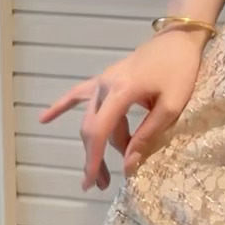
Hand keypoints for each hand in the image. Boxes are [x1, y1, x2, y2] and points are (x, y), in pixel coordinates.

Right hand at [36, 29, 206, 190]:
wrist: (179, 39)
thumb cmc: (180, 71)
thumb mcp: (172, 106)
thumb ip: (147, 135)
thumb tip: (128, 165)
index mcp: (122, 91)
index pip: (99, 131)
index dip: (93, 159)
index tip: (91, 183)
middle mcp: (106, 85)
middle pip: (93, 128)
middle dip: (95, 158)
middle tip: (102, 185)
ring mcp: (104, 80)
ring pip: (93, 118)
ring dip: (97, 143)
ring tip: (104, 172)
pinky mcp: (107, 78)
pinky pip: (80, 93)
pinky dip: (63, 105)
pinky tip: (44, 118)